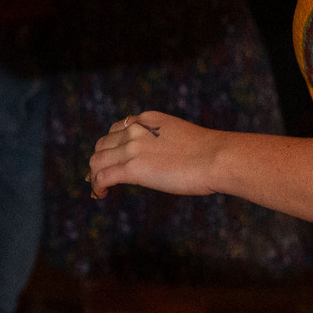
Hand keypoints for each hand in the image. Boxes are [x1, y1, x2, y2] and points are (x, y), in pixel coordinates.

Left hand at [86, 111, 226, 197]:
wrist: (218, 157)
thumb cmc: (211, 153)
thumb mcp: (180, 138)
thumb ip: (163, 143)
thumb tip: (165, 160)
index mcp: (148, 119)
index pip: (117, 129)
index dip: (110, 146)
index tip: (110, 158)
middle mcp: (136, 129)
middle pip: (103, 145)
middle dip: (99, 160)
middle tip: (99, 176)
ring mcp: (132, 148)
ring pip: (97, 161)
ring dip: (94, 175)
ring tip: (99, 189)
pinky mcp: (132, 168)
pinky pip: (102, 177)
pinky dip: (97, 186)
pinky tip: (100, 194)